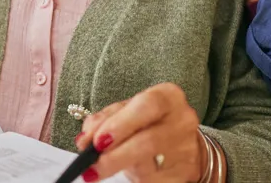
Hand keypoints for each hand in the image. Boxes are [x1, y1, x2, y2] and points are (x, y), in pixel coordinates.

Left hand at [76, 83, 209, 182]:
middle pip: (148, 141)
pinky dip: (134, 178)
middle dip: (115, 155)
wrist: (183, 143)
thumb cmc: (149, 122)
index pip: (147, 105)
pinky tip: (126, 173)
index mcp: (169, 97)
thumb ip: (105, 119)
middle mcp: (182, 121)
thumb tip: (85, 139)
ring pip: (149, 165)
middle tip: (92, 164)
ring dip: (119, 168)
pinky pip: (153, 180)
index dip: (121, 124)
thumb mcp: (127, 111)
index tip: (97, 141)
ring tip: (99, 170)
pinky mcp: (185, 173)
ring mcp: (186, 149)